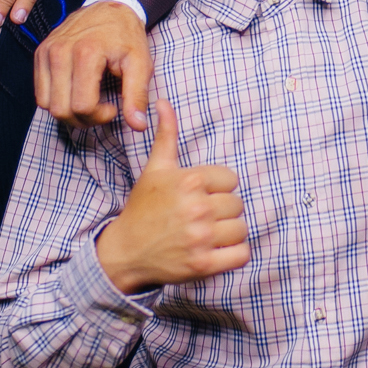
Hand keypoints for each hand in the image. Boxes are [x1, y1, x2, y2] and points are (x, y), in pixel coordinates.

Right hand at [35, 0, 152, 131]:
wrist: (110, 7)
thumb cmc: (127, 36)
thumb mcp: (140, 63)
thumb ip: (137, 96)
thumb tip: (138, 126)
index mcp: (86, 53)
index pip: (82, 106)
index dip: (100, 116)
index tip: (113, 107)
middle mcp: (60, 51)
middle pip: (61, 109)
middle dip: (83, 119)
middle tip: (101, 109)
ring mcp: (46, 51)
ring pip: (46, 105)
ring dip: (68, 112)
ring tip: (89, 102)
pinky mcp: (40, 53)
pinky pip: (40, 93)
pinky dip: (56, 100)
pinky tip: (76, 92)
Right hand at [95, 100, 247, 292]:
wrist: (125, 251)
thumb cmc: (143, 208)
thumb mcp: (155, 170)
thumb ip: (167, 136)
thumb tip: (165, 102)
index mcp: (189, 181)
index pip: (231, 180)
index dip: (218, 188)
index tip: (200, 196)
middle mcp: (197, 208)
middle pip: (238, 204)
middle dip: (223, 211)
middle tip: (202, 217)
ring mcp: (201, 238)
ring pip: (241, 229)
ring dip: (229, 233)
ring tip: (209, 234)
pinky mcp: (204, 264)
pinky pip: (241, 254)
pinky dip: (234, 254)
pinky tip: (217, 250)